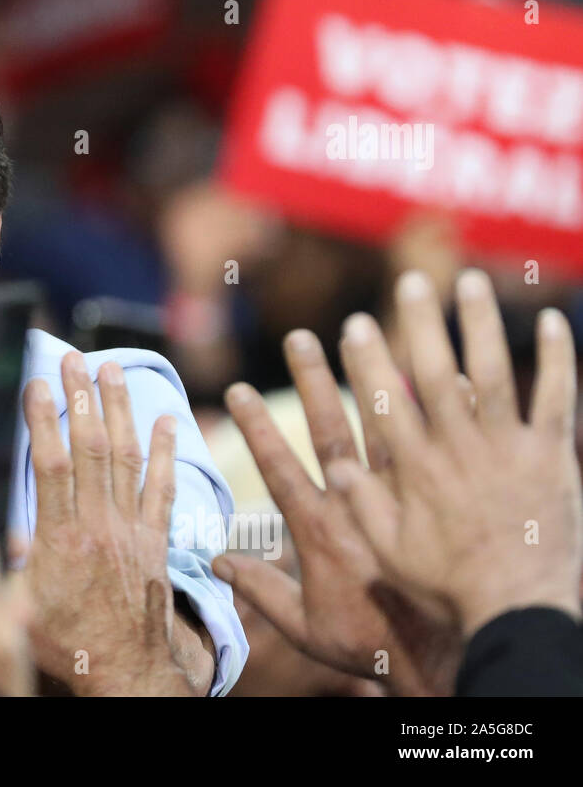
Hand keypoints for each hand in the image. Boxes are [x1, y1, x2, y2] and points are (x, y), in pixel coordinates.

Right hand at [22, 353, 192, 695]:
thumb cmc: (65, 643)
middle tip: (73, 359)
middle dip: (80, 398)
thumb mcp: (18, 605)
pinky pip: (163, 488)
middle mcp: (99, 524)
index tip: (34, 382)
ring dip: (118, 410)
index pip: (52, 463)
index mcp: (61, 537)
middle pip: (89, 447)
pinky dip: (166, 452)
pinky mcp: (155, 540)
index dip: (43, 418)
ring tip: (111, 370)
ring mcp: (130, 528)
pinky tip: (167, 421)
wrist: (124, 670)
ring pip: (125, 457)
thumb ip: (3, 557)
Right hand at [211, 327, 459, 696]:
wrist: (440, 658)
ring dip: (372, 377)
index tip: (237, 390)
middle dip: (311, 382)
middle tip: (299, 338)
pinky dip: (448, 410)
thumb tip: (216, 561)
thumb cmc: (369, 645)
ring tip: (363, 335)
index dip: (256, 428)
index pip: (279, 467)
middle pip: (331, 430)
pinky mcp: (442, 500)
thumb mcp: (305, 627)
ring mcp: (404, 498)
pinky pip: (444, 444)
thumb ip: (262, 589)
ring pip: (386, 426)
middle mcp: (359, 504)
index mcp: (319, 529)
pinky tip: (451, 373)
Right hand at [334, 270, 582, 638]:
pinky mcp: (551, 456)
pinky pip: (556, 399)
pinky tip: (551, 321)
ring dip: (481, 324)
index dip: (367, 360)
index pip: (384, 401)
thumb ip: (360, 506)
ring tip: (470, 281)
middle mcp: (457, 448)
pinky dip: (556, 359)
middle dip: (420, 323)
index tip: (354, 325)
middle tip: (411, 281)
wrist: (520, 607)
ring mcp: (507, 448)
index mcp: (414, 469)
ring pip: (492, 373)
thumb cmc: (449, 586)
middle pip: (433, 373)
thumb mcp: (389, 553)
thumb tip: (331, 469)